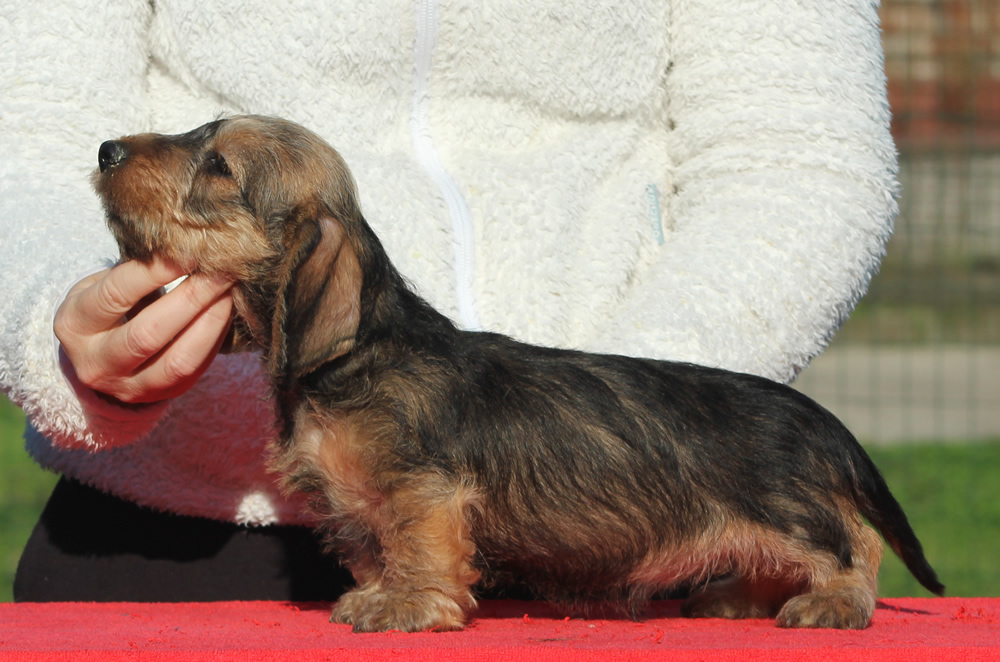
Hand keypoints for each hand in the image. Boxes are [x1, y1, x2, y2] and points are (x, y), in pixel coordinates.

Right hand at [54, 259, 234, 404]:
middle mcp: (96, 363)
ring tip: (230, 291)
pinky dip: (216, 338)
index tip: (189, 250)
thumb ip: (136, 271)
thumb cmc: (109, 306)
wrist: (101, 355)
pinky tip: (227, 312)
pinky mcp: (162, 395)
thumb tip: (184, 245)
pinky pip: (196, 369)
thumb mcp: (103, 285)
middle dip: (191, 298)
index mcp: (76, 325)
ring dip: (211, 322)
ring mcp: (129, 386)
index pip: (116, 295)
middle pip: (148, 334)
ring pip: (178, 361)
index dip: (155, 272)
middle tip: (221, 270)